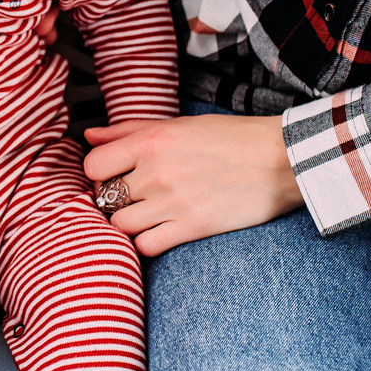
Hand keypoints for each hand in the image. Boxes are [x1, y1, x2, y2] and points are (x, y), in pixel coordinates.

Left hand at [82, 114, 304, 255]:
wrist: (282, 160)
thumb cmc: (231, 138)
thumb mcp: (178, 124)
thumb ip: (129, 130)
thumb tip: (89, 136)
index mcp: (151, 141)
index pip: (92, 166)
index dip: (98, 174)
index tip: (113, 176)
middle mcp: (156, 172)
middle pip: (104, 198)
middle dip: (113, 199)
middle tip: (133, 197)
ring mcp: (173, 202)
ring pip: (120, 225)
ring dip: (128, 222)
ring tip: (146, 214)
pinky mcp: (192, 227)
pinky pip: (146, 246)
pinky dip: (147, 242)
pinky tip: (160, 231)